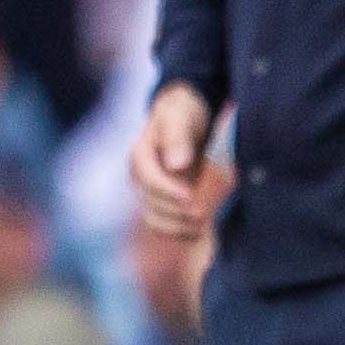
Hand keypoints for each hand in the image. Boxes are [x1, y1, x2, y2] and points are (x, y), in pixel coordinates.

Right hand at [131, 84, 216, 240]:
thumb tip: (176, 165)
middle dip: (177, 212)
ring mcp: (150, 190)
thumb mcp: (181, 116)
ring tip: (203, 227)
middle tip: (204, 215)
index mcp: (140, 156)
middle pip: (152, 204)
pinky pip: (164, 224)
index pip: (150, 181)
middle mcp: (140, 176)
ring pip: (154, 219)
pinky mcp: (162, 200)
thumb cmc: (183, 112)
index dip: (169, 192)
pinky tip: (200, 231)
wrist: (186, 117)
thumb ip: (177, 137)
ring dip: (177, 227)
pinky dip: (179, 231)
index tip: (192, 198)